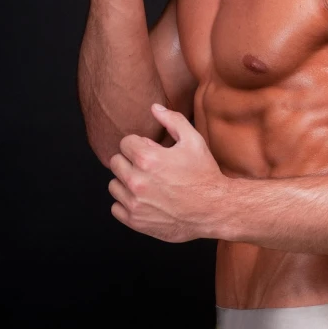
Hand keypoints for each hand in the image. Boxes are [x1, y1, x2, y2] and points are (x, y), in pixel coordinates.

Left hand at [108, 104, 227, 241]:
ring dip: (126, 182)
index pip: (124, 143)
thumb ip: (172, 120)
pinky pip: (116, 208)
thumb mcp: (193, 140)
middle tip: (148, 166)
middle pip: (115, 162)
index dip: (138, 144)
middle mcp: (137, 181)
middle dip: (130, 161)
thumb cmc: (204, 174)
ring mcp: (134, 203)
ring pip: (113, 185)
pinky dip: (126, 203)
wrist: (213, 209)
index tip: (150, 151)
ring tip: (146, 183)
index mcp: (147, 159)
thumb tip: (154, 108)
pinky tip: (144, 199)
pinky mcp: (135, 221)